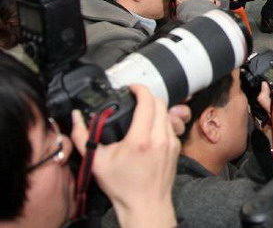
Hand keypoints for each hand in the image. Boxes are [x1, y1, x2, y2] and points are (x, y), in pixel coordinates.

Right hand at [70, 85, 189, 227]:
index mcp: (140, 138)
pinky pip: (170, 126)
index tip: (131, 88)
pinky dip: (161, 121)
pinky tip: (149, 128)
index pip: (147, 101)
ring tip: (141, 112)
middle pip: (160, 103)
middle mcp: (160, 137)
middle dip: (147, 96)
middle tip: (135, 98)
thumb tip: (76, 118)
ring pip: (167, 113)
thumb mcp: (96, 162)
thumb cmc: (122, 186)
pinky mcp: (176, 148)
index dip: (139, 89)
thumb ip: (83, 136)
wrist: (145, 204)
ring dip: (155, 108)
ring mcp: (171, 142)